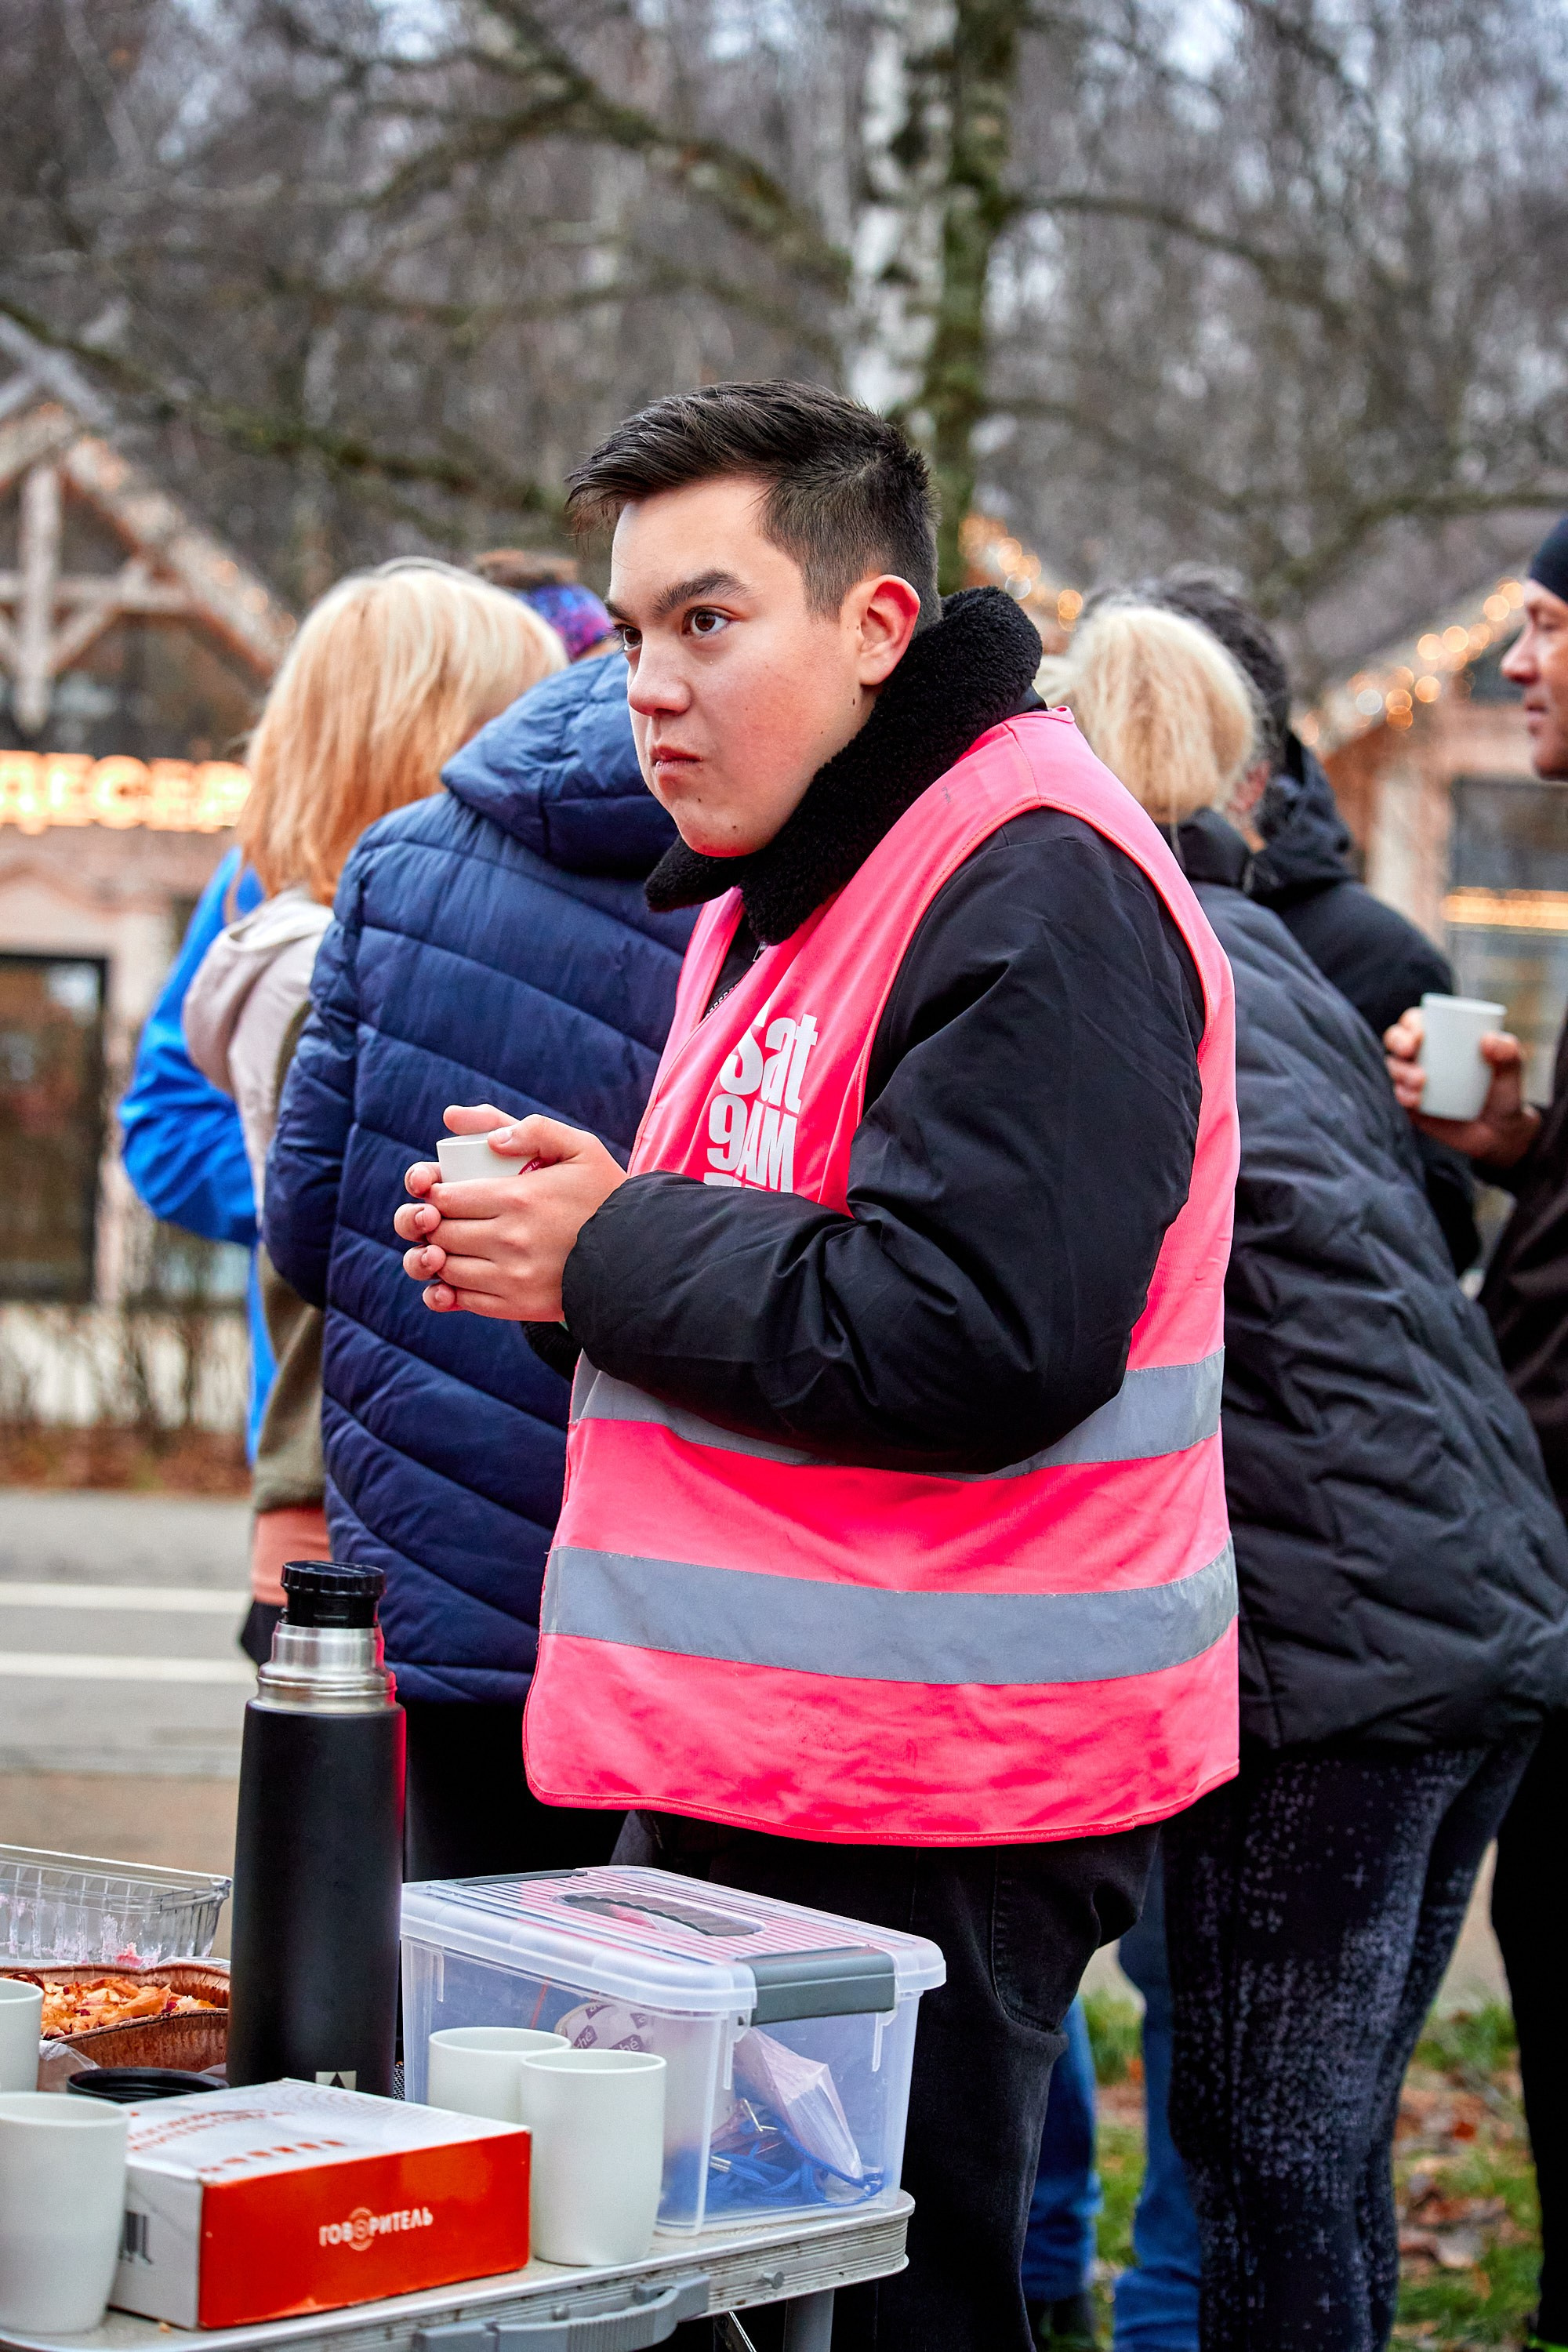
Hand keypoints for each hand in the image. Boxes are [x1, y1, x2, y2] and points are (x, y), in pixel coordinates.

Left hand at [395, 1104, 625, 1319]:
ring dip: (435, 1256)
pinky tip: (455, 1275)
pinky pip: (464, 1299)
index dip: (432, 1193)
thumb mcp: (580, 1148)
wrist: (639, 1254)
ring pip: (445, 1268)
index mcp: (517, 1198)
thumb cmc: (606, 1197)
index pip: (444, 1197)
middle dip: (428, 1223)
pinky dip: (448, 1289)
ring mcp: (512, 1278)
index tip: (440, 1190)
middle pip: (439, 1233)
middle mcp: (509, 1240)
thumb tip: (490, 1140)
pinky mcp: (518, 1306)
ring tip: (447, 1244)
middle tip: (438, 1218)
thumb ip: (534, 1129)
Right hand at [1383, 1008, 1539, 1170]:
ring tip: (1421, 1081)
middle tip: (1410, 1050)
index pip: (1418, 1021)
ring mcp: (1415, 1081)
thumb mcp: (1512, 1072)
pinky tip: (1416, 1099)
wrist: (1499, 1132)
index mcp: (1444, 1038)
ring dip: (1401, 1070)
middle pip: (1396, 1040)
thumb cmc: (1504, 1094)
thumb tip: (1488, 1039)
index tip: (1421, 1032)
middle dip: (1397, 1041)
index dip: (1411, 1022)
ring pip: (1395, 1067)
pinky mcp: (1412, 1105)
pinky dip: (1403, 1094)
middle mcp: (1424, 1056)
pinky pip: (1399, 1095)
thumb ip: (1508, 1053)